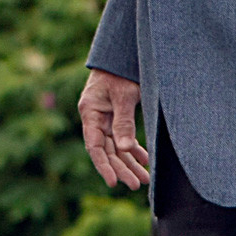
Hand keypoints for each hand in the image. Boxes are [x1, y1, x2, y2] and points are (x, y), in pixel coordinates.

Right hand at [77, 68, 150, 188]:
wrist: (122, 51)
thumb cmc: (120, 71)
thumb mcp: (124, 95)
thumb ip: (124, 122)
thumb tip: (126, 150)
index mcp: (90, 111)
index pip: (95, 146)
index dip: (103, 166)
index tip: (113, 183)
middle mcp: (95, 117)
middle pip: (107, 149)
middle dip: (122, 168)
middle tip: (138, 184)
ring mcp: (105, 116)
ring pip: (116, 146)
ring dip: (129, 162)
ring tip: (145, 179)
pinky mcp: (115, 114)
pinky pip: (123, 137)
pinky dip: (133, 148)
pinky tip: (144, 160)